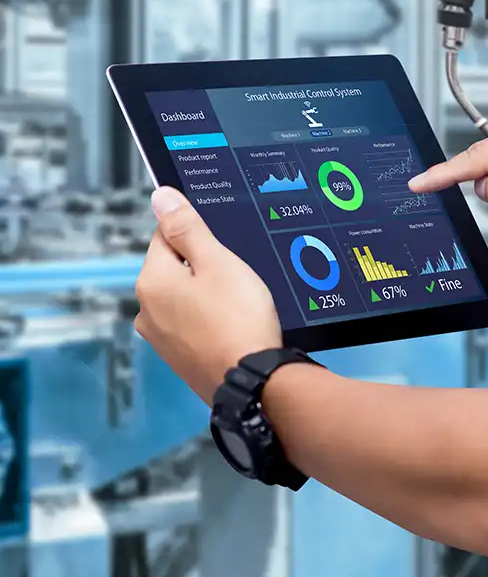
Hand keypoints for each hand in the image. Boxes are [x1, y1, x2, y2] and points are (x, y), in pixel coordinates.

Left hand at [135, 187, 281, 404]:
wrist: (253, 381)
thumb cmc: (238, 316)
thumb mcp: (218, 262)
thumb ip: (187, 228)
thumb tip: (160, 196)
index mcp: (151, 281)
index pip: (166, 235)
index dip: (197, 235)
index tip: (223, 247)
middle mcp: (145, 310)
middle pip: (174, 268)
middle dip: (202, 266)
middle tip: (236, 275)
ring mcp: (160, 338)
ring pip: (183, 297)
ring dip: (206, 293)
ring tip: (239, 302)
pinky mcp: (178, 358)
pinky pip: (190, 323)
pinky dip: (209, 318)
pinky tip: (232, 324)